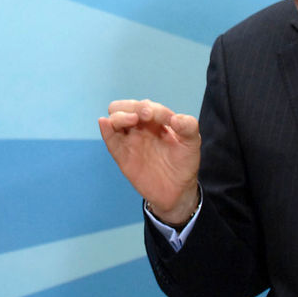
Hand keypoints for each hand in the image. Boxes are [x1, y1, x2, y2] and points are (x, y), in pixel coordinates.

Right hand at [100, 98, 200, 223]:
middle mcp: (139, 127)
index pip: (147, 106)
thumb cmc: (184, 163)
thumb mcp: (192, 143)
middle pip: (124, 107)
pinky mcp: (122, 155)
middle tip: (145, 115)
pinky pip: (110, 139)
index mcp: (155, 121)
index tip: (168, 120)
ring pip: (114, 119)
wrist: (177, 190)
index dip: (156, 109)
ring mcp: (129, 140)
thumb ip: (188, 126)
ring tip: (133, 120)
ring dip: (121, 115)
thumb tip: (176, 117)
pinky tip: (105, 123)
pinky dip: (105, 129)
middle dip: (133, 106)